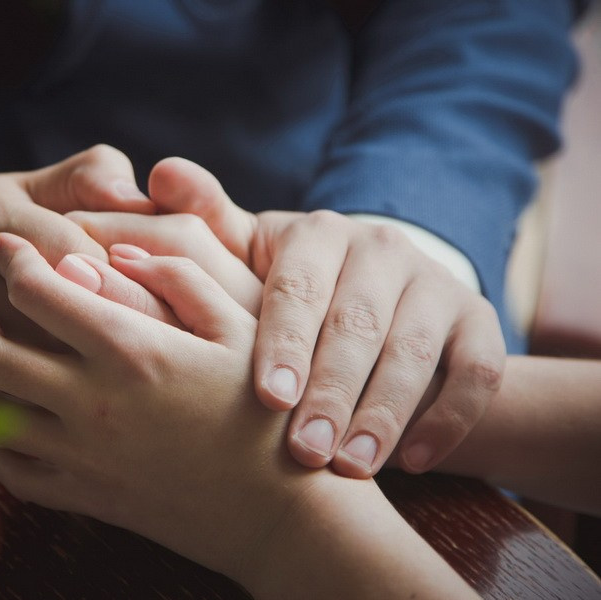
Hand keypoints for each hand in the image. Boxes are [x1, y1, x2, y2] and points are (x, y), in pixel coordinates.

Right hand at [0, 146, 152, 421]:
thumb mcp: (17, 187)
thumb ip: (85, 177)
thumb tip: (142, 186)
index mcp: (0, 221)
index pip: (88, 260)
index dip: (141, 292)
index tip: (187, 317)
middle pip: (62, 321)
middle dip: (124, 345)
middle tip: (177, 367)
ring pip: (25, 374)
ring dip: (83, 392)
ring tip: (136, 401)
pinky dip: (36, 423)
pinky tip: (81, 425)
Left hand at [0, 233, 300, 580]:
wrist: (278, 512)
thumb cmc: (266, 412)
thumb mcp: (240, 329)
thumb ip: (180, 278)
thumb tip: (120, 249)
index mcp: (130, 348)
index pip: (39, 291)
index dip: (9, 258)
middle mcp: (92, 401)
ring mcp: (81, 454)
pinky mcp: (84, 495)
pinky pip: (11, 468)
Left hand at [142, 157, 505, 477]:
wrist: (376, 292)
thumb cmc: (294, 287)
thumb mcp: (250, 254)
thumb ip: (206, 225)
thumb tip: (159, 171)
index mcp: (317, 235)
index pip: (297, 287)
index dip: (284, 342)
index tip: (269, 398)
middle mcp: (380, 250)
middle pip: (357, 324)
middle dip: (332, 391)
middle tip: (307, 451)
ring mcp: (434, 283)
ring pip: (415, 350)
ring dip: (385, 413)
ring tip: (353, 467)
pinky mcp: (477, 320)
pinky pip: (479, 369)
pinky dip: (451, 416)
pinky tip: (414, 461)